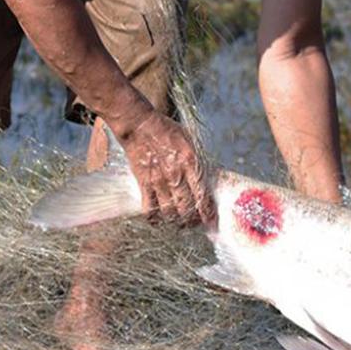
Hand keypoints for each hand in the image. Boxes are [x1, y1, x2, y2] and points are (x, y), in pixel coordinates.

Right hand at [117, 112, 213, 226]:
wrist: (140, 125)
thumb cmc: (167, 132)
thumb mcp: (189, 142)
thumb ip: (197, 162)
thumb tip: (206, 180)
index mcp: (190, 163)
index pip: (202, 195)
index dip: (207, 212)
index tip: (210, 220)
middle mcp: (176, 175)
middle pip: (187, 208)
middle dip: (192, 221)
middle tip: (194, 224)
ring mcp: (158, 181)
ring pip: (169, 212)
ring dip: (175, 221)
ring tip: (178, 223)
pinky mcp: (143, 183)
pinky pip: (149, 208)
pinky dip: (154, 218)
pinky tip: (158, 220)